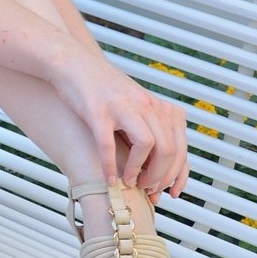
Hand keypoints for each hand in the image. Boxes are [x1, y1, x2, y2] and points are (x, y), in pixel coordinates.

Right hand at [55, 50, 189, 198]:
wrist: (75, 64)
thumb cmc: (104, 92)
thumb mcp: (137, 107)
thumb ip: (151, 131)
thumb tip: (160, 169)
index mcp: (159, 107)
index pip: (180, 147)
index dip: (179, 175)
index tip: (171, 193)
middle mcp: (146, 105)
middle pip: (168, 149)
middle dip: (160, 177)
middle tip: (147, 190)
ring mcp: (123, 107)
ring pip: (147, 145)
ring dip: (140, 172)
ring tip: (130, 183)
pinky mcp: (98, 111)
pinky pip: (108, 144)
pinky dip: (110, 167)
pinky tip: (108, 179)